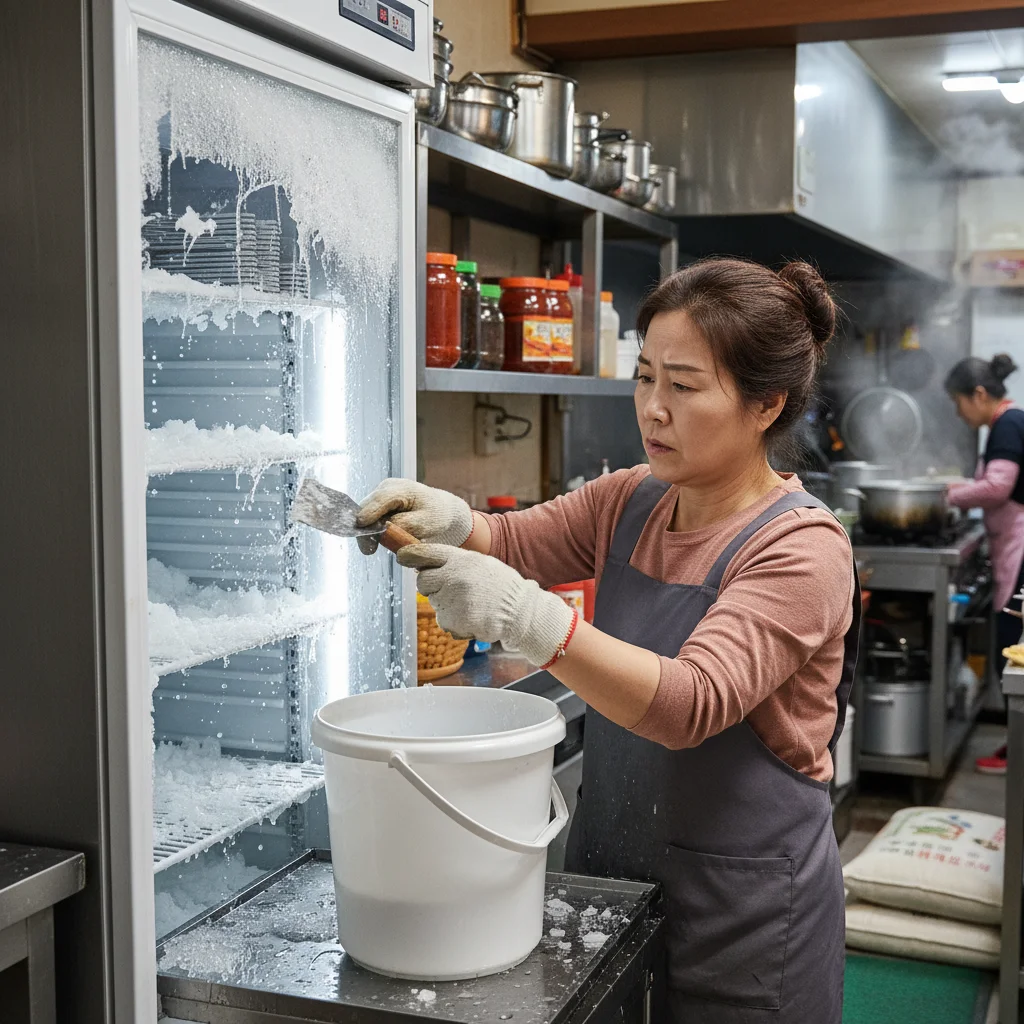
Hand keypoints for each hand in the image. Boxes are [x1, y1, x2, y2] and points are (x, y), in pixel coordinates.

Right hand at [354, 479, 472, 554]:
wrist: (439, 509)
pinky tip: (383, 538)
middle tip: (369, 550)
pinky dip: (375, 529)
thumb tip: (383, 529)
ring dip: (371, 531)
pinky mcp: (379, 503)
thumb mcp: (424, 523)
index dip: (368, 516)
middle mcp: (386, 487)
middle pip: (367, 508)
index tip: (363, 531)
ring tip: (378, 546)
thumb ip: (404, 525)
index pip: (378, 500)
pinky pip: (370, 518)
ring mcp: (381, 494)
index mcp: (400, 488)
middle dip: (367, 529)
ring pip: (366, 514)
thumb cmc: (435, 515)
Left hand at [397, 543, 576, 667]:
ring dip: (446, 605)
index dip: (410, 554)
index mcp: (460, 559)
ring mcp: (450, 599)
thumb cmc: (501, 586)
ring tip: (472, 603)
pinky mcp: (452, 620)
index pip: (425, 553)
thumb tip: (425, 565)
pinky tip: (473, 616)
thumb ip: (454, 562)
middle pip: (423, 581)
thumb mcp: (479, 563)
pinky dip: (455, 621)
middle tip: (452, 590)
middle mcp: (452, 576)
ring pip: (434, 602)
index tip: (402, 555)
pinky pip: (443, 620)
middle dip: (432, 586)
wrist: (519, 611)